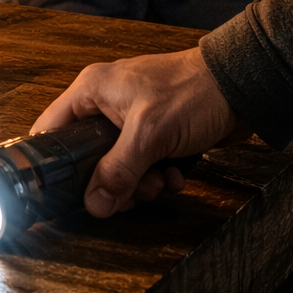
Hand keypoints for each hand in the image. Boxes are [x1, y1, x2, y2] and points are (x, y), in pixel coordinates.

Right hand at [31, 47, 245, 217]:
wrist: (241, 89)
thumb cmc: (192, 92)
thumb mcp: (149, 135)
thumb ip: (118, 171)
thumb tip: (95, 203)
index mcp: (91, 91)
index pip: (52, 128)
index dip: (53, 161)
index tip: (61, 190)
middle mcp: (105, 103)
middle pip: (87, 155)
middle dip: (110, 179)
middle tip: (129, 191)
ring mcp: (129, 118)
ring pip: (117, 164)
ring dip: (138, 182)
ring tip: (159, 180)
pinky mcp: (152, 131)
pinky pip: (141, 163)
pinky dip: (156, 175)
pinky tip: (173, 175)